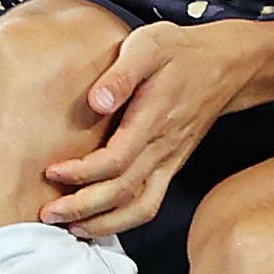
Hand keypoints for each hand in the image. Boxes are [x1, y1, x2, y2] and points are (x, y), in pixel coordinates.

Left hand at [38, 19, 273, 237]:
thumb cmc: (180, 52)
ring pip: (140, 206)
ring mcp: (170, 160)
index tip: (52, 173)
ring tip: (72, 227)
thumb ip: (122, 74)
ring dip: (105, 223)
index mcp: (153, 119)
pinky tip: (100, 221)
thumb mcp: (149, 45)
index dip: (82, 174)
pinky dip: (124, 220)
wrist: (225, 65)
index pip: (116, 160)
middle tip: (49, 214)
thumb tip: (97, 101)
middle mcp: (163, 147)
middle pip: (123, 192)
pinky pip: (151, 203)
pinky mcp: (172, 166)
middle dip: (83, 208)